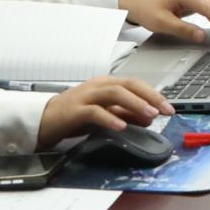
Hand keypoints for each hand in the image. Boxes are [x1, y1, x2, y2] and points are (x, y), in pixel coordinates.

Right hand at [38, 76, 172, 148]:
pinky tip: (121, 126)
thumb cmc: (74, 116)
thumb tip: (149, 118)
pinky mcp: (74, 110)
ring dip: (134, 104)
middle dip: (150, 96)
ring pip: (114, 93)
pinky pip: (94, 111)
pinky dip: (110, 118)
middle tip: (164, 110)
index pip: (135, 84)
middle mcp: (98, 86)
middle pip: (128, 85)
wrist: (41, 120)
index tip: (168, 108)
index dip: (153, 94)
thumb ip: (125, 114)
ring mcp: (85, 96)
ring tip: (149, 115)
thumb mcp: (105, 115)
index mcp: (106, 84)